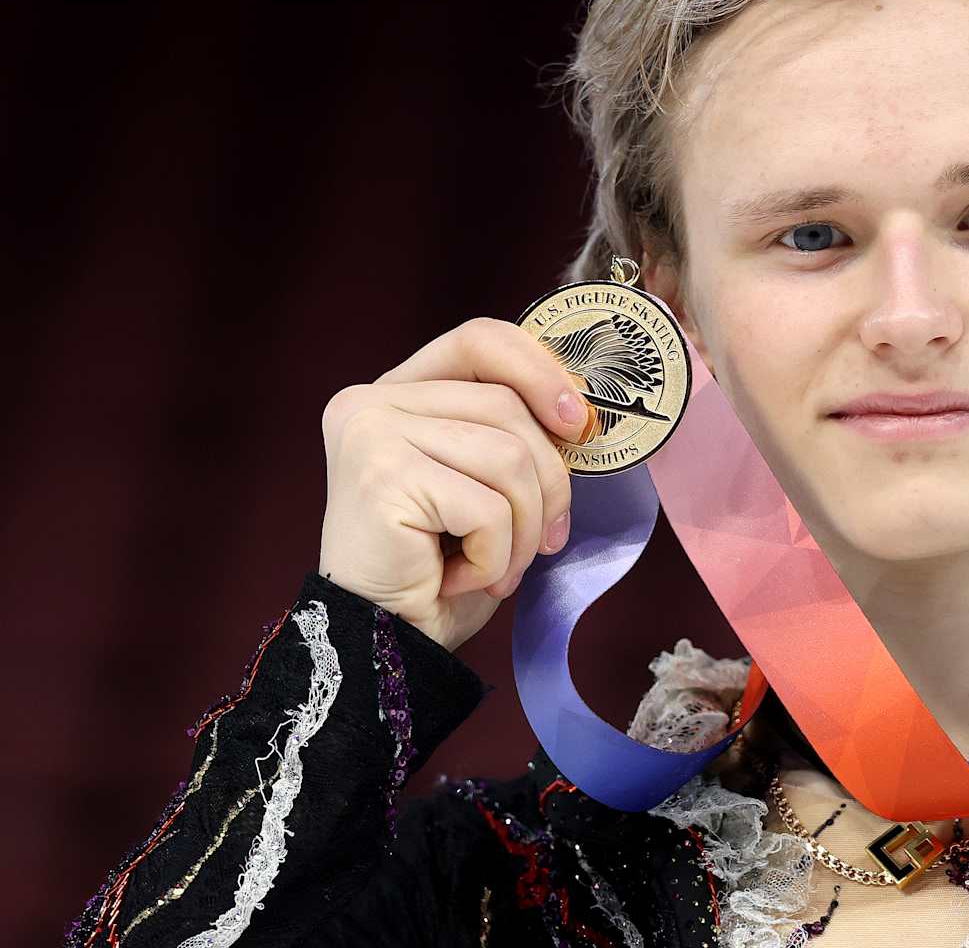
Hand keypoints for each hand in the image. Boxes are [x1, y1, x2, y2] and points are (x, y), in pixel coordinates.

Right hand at [317, 317, 595, 650]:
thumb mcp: (487, 485)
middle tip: (544, 542)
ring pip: (507, 456)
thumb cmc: (440, 571)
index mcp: (398, 392)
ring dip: (524, 529)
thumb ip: (513, 435)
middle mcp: (371, 402)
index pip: (479, 340)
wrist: (384, 647)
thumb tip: (579, 412)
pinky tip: (459, 578)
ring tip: (495, 568)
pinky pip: (488, 507)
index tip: (577, 422)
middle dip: (548, 483)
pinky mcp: (380, 476)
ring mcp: (370, 434)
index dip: (539, 370)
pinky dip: (496, 556)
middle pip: (506, 405)